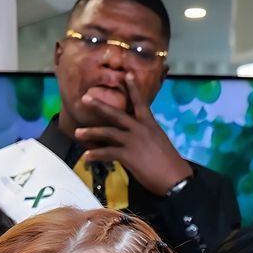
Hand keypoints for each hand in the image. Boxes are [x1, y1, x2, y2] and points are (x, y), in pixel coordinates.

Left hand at [70, 74, 190, 194]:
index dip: (133, 88)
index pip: (140, 102)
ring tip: (77, 132)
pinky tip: (86, 156)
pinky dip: (96, 154)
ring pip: (108, 132)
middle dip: (99, 105)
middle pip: (116, 114)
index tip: (126, 74)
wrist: (174, 178)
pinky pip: (108, 153)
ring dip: (91, 132)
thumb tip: (135, 137)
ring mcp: (133, 141)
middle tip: (85, 98)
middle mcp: (140, 129)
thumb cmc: (169, 163)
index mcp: (150, 124)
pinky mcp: (129, 156)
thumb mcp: (158, 142)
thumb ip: (146, 136)